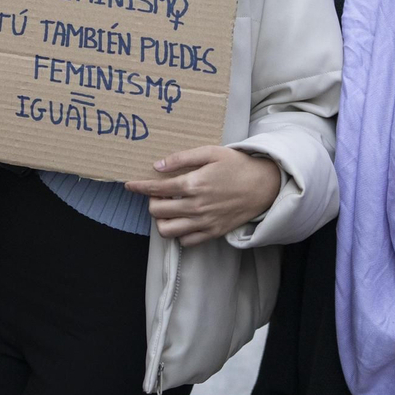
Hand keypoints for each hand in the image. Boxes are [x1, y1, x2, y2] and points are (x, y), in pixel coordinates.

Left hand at [125, 147, 281, 247]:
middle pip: (157, 211)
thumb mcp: (211, 152)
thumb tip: (158, 166)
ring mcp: (204, 222)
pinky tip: (182, 220)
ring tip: (168, 208)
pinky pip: (186, 242)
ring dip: (161, 220)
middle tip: (158, 194)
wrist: (264, 185)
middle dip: (151, 201)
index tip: (130, 185)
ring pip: (167, 230)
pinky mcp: (213, 233)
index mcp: (194, 184)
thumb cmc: (237, 166)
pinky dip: (178, 233)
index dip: (139, 187)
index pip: (156, 189)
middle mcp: (196, 206)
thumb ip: (182, 158)